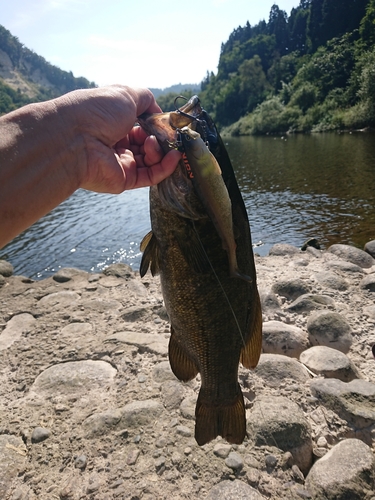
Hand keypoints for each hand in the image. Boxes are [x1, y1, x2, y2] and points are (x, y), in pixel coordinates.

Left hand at [57, 85, 180, 192]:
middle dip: (161, 139)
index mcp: (113, 123)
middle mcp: (116, 144)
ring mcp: (120, 164)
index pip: (140, 126)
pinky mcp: (124, 181)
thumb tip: (158, 111)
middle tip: (168, 134)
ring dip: (161, 151)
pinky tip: (174, 157)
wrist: (76, 137)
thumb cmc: (97, 111)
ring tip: (156, 142)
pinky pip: (151, 176)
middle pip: (147, 145)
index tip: (167, 122)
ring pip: (151, 161)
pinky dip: (166, 167)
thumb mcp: (125, 95)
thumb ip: (145, 99)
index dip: (155, 124)